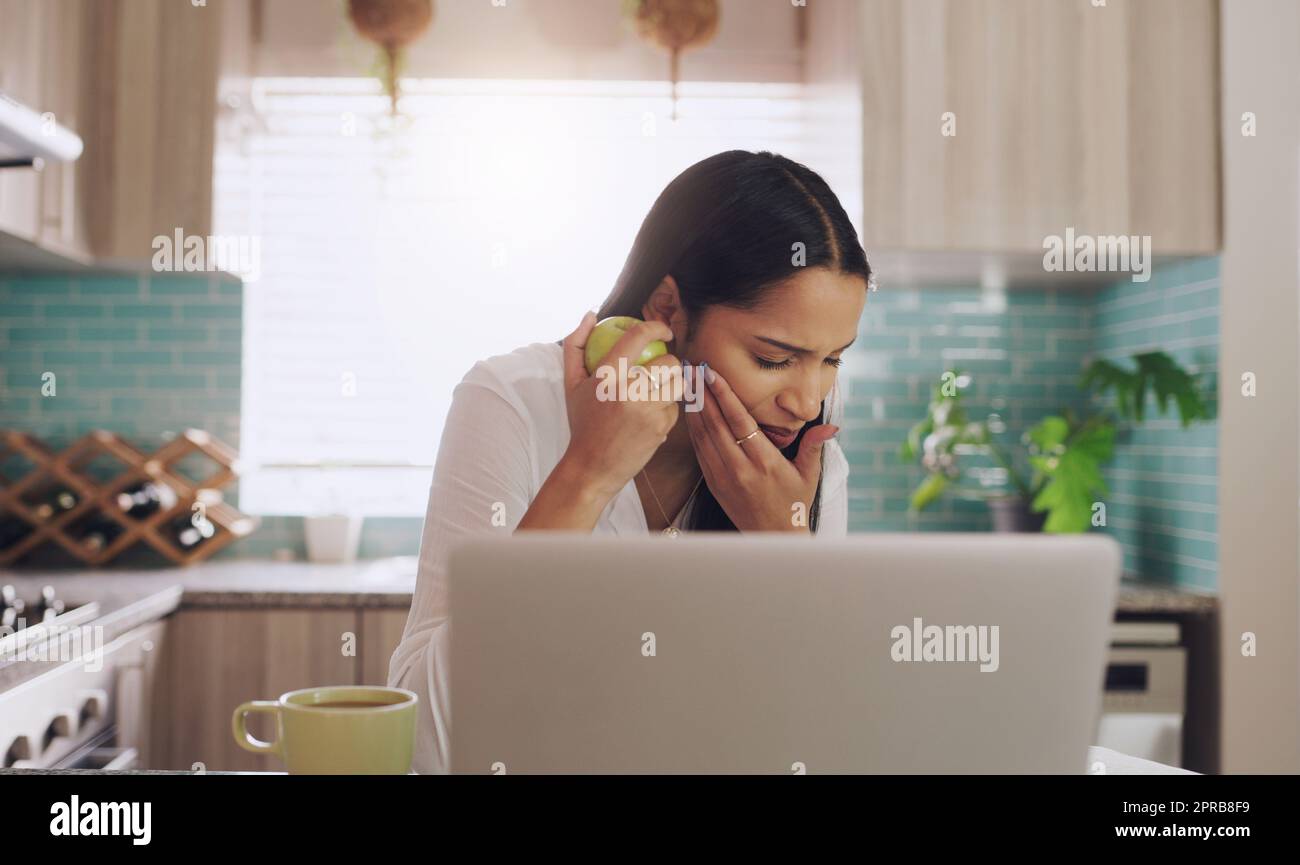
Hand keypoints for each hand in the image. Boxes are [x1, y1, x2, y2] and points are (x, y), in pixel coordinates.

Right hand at [559, 312, 681, 496]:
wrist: (591, 467)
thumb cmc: (582, 422)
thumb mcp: (572, 384)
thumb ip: (576, 345)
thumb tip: (591, 314)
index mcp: (606, 375)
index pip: (638, 336)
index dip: (656, 326)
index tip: (662, 329)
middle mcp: (628, 390)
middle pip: (668, 360)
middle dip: (668, 360)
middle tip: (659, 367)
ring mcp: (647, 410)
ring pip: (677, 382)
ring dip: (671, 383)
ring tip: (655, 391)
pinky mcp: (661, 428)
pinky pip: (675, 407)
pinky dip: (666, 409)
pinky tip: (649, 417)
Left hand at [685, 365, 837, 531]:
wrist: (772, 537)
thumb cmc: (793, 503)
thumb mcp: (809, 475)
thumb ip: (815, 447)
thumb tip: (832, 426)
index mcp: (765, 462)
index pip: (740, 422)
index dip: (724, 396)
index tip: (713, 375)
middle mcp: (740, 468)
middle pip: (716, 424)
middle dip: (703, 394)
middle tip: (693, 369)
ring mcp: (723, 477)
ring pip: (703, 436)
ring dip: (694, 407)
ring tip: (687, 382)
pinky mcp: (713, 483)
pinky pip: (699, 451)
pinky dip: (693, 429)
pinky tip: (690, 410)